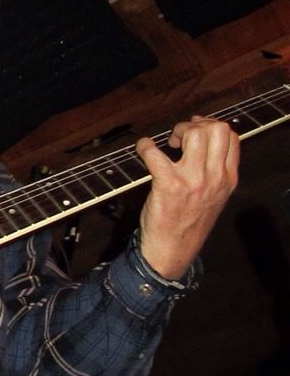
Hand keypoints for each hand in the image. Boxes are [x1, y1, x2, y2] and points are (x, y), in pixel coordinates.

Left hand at [135, 116, 239, 279]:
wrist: (172, 251)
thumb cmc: (188, 223)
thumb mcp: (214, 197)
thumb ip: (215, 172)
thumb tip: (202, 140)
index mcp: (228, 179)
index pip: (232, 137)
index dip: (211, 125)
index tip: (195, 129)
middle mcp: (215, 178)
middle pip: (216, 129)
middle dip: (195, 124)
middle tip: (179, 137)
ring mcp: (193, 181)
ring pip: (195, 133)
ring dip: (177, 130)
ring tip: (167, 144)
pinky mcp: (169, 185)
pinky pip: (155, 153)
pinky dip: (145, 146)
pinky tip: (144, 149)